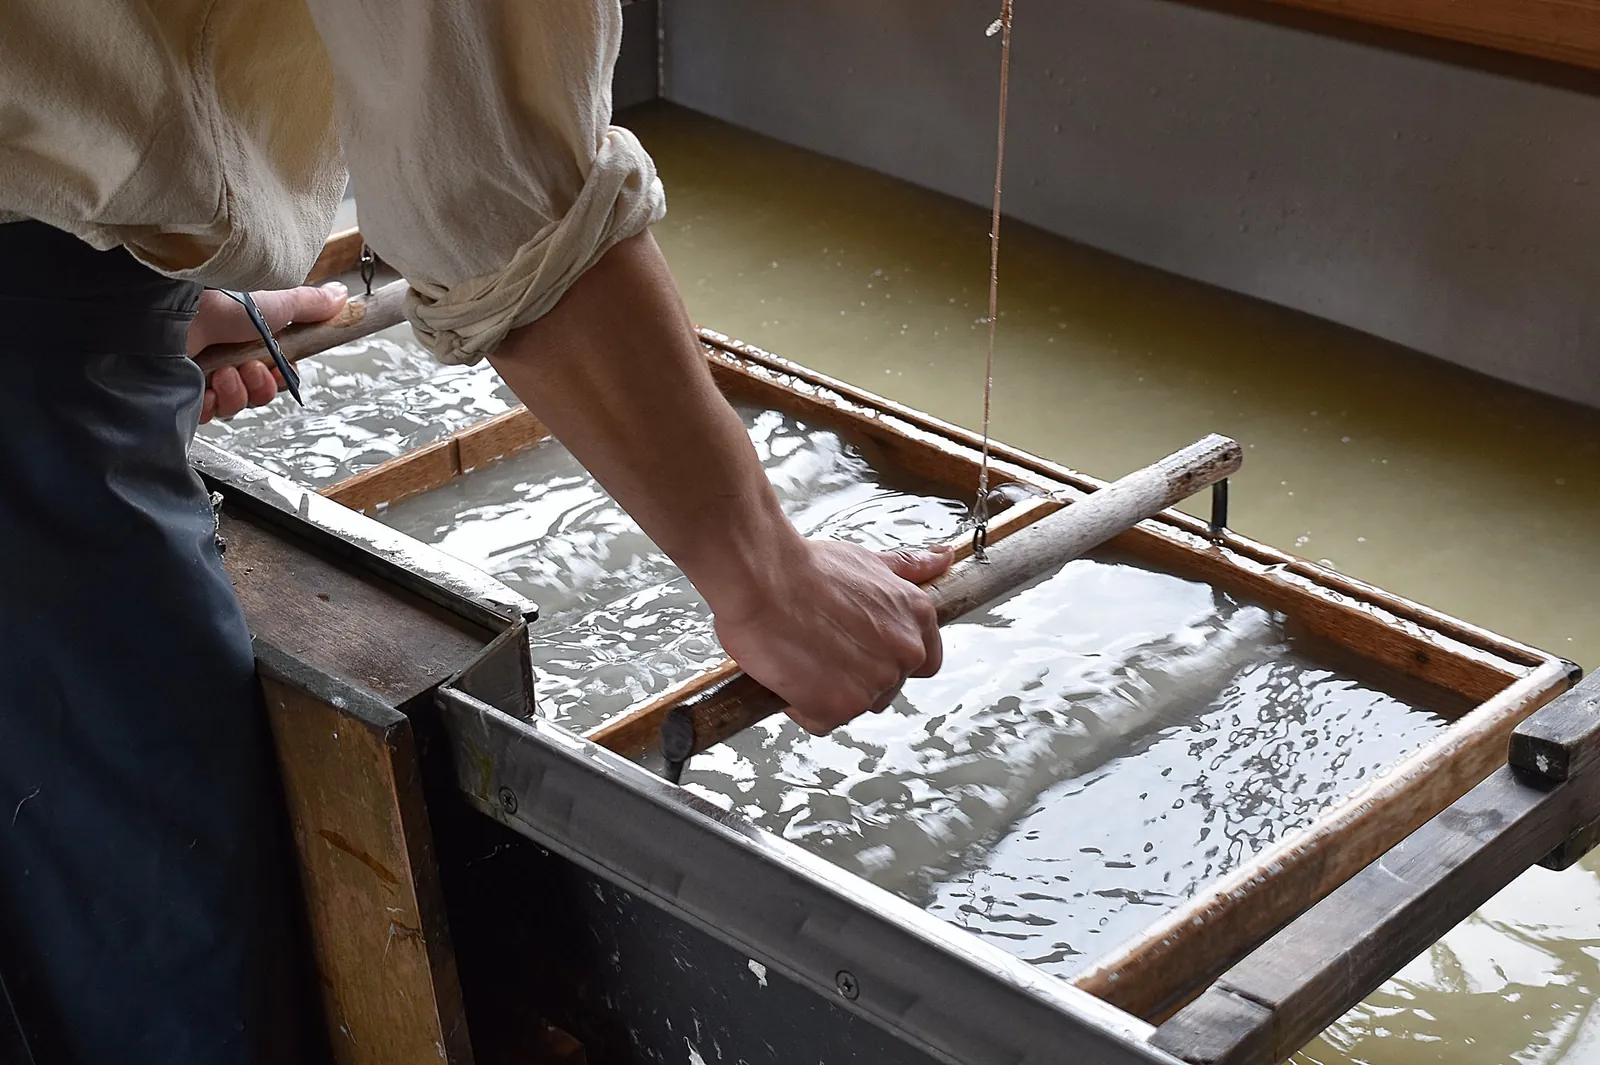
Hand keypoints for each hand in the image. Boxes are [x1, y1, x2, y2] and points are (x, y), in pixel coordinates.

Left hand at [186, 282, 348, 422]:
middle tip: (251, 368)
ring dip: (237, 391)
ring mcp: (201, 378)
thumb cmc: (215, 304)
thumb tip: (341, 296)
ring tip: (225, 373)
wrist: (168, 315)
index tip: (280, 367)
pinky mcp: (181, 395)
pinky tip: (205, 385)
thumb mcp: (272, 302)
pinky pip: (209, 413)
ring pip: (236, 406)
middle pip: (258, 393)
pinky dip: (210, 401)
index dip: (280, 376)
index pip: (273, 374)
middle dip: (259, 384)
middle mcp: (223, 359)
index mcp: (244, 341)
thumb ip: (308, 304)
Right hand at [713, 541, 952, 734]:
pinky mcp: (839, 708)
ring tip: (802, 654)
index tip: (863, 652)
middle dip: (854, 675)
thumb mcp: (868, 561)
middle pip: (886, 687)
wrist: (763, 578)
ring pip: (854, 705)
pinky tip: (789, 672)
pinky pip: (821, 720)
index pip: (924, 662)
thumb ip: (908, 567)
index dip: (890, 659)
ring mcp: (875, 684)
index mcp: (917, 618)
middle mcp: (905, 654)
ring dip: (827, 690)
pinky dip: (801, 705)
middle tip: (821, 646)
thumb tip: (942, 558)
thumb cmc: (806, 568)